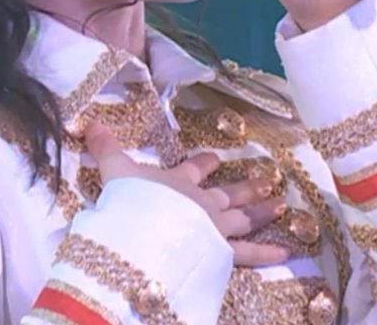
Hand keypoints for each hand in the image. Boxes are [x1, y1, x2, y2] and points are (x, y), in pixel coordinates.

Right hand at [85, 123, 289, 266]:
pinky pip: (248, 253)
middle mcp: (201, 202)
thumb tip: (90, 123)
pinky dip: (267, 253)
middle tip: (267, 180)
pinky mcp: (220, 252)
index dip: (204, 163)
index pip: (193, 169)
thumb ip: (106, 149)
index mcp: (178, 183)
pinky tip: (287, 252)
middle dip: (246, 187)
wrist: (142, 233)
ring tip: (281, 205)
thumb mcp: (115, 172)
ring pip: (244, 218)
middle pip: (227, 193)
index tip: (216, 157)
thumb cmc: (128, 203)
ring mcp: (213, 226)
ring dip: (263, 211)